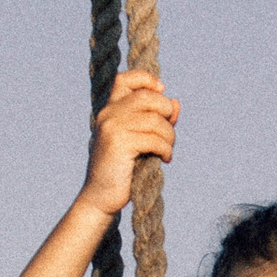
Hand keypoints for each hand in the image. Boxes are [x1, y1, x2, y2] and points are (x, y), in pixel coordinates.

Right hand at [82, 69, 177, 216]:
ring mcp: (112, 127)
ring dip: (169, 137)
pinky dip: (166, 149)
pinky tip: (164, 159)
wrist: (101, 196)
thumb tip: (176, 103)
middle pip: (148, 97)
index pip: (125, 79)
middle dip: (166, 113)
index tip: (162, 91)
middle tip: (168, 134)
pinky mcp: (119, 143)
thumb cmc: (123, 168)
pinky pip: (155, 139)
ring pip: (156, 120)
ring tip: (166, 150)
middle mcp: (108, 114)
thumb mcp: (140, 138)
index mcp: (109, 110)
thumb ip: (157, 119)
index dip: (146, 79)